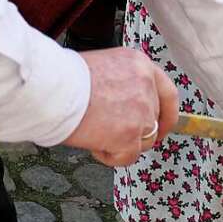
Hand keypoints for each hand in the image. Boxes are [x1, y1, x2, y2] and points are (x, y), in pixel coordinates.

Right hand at [62, 49, 178, 166]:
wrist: (53, 90)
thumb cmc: (67, 79)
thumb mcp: (105, 67)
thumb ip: (125, 84)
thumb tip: (126, 107)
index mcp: (141, 64)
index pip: (168, 93)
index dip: (167, 114)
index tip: (163, 126)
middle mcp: (147, 85)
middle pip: (155, 120)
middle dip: (139, 133)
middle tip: (121, 139)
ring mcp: (142, 111)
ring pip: (144, 140)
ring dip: (122, 143)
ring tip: (96, 133)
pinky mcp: (130, 134)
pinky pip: (128, 156)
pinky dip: (111, 156)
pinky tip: (94, 143)